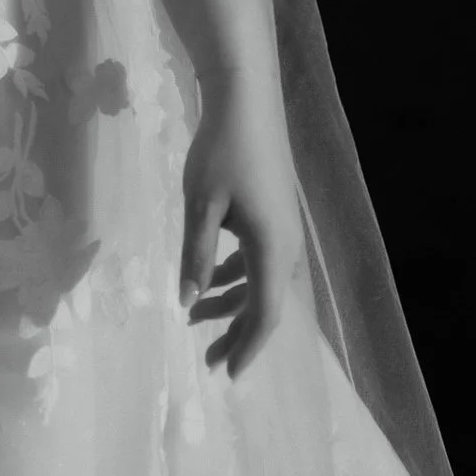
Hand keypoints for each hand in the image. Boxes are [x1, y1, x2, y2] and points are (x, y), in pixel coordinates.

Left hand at [178, 73, 303, 381]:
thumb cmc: (221, 150)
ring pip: (262, 282)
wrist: (247, 99)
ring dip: (232, 303)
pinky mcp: (275, 213)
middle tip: (208, 359)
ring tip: (196, 319)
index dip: (248, 347)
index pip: (266, 314)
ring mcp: (283, 228)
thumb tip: (189, 302)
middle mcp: (286, 244)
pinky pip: (260, 259)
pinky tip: (211, 278)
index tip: (228, 375)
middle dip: (237, 334)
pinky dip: (237, 275)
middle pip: (266, 304)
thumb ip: (195, 256)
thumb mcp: (200, 205)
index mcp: (272, 248)